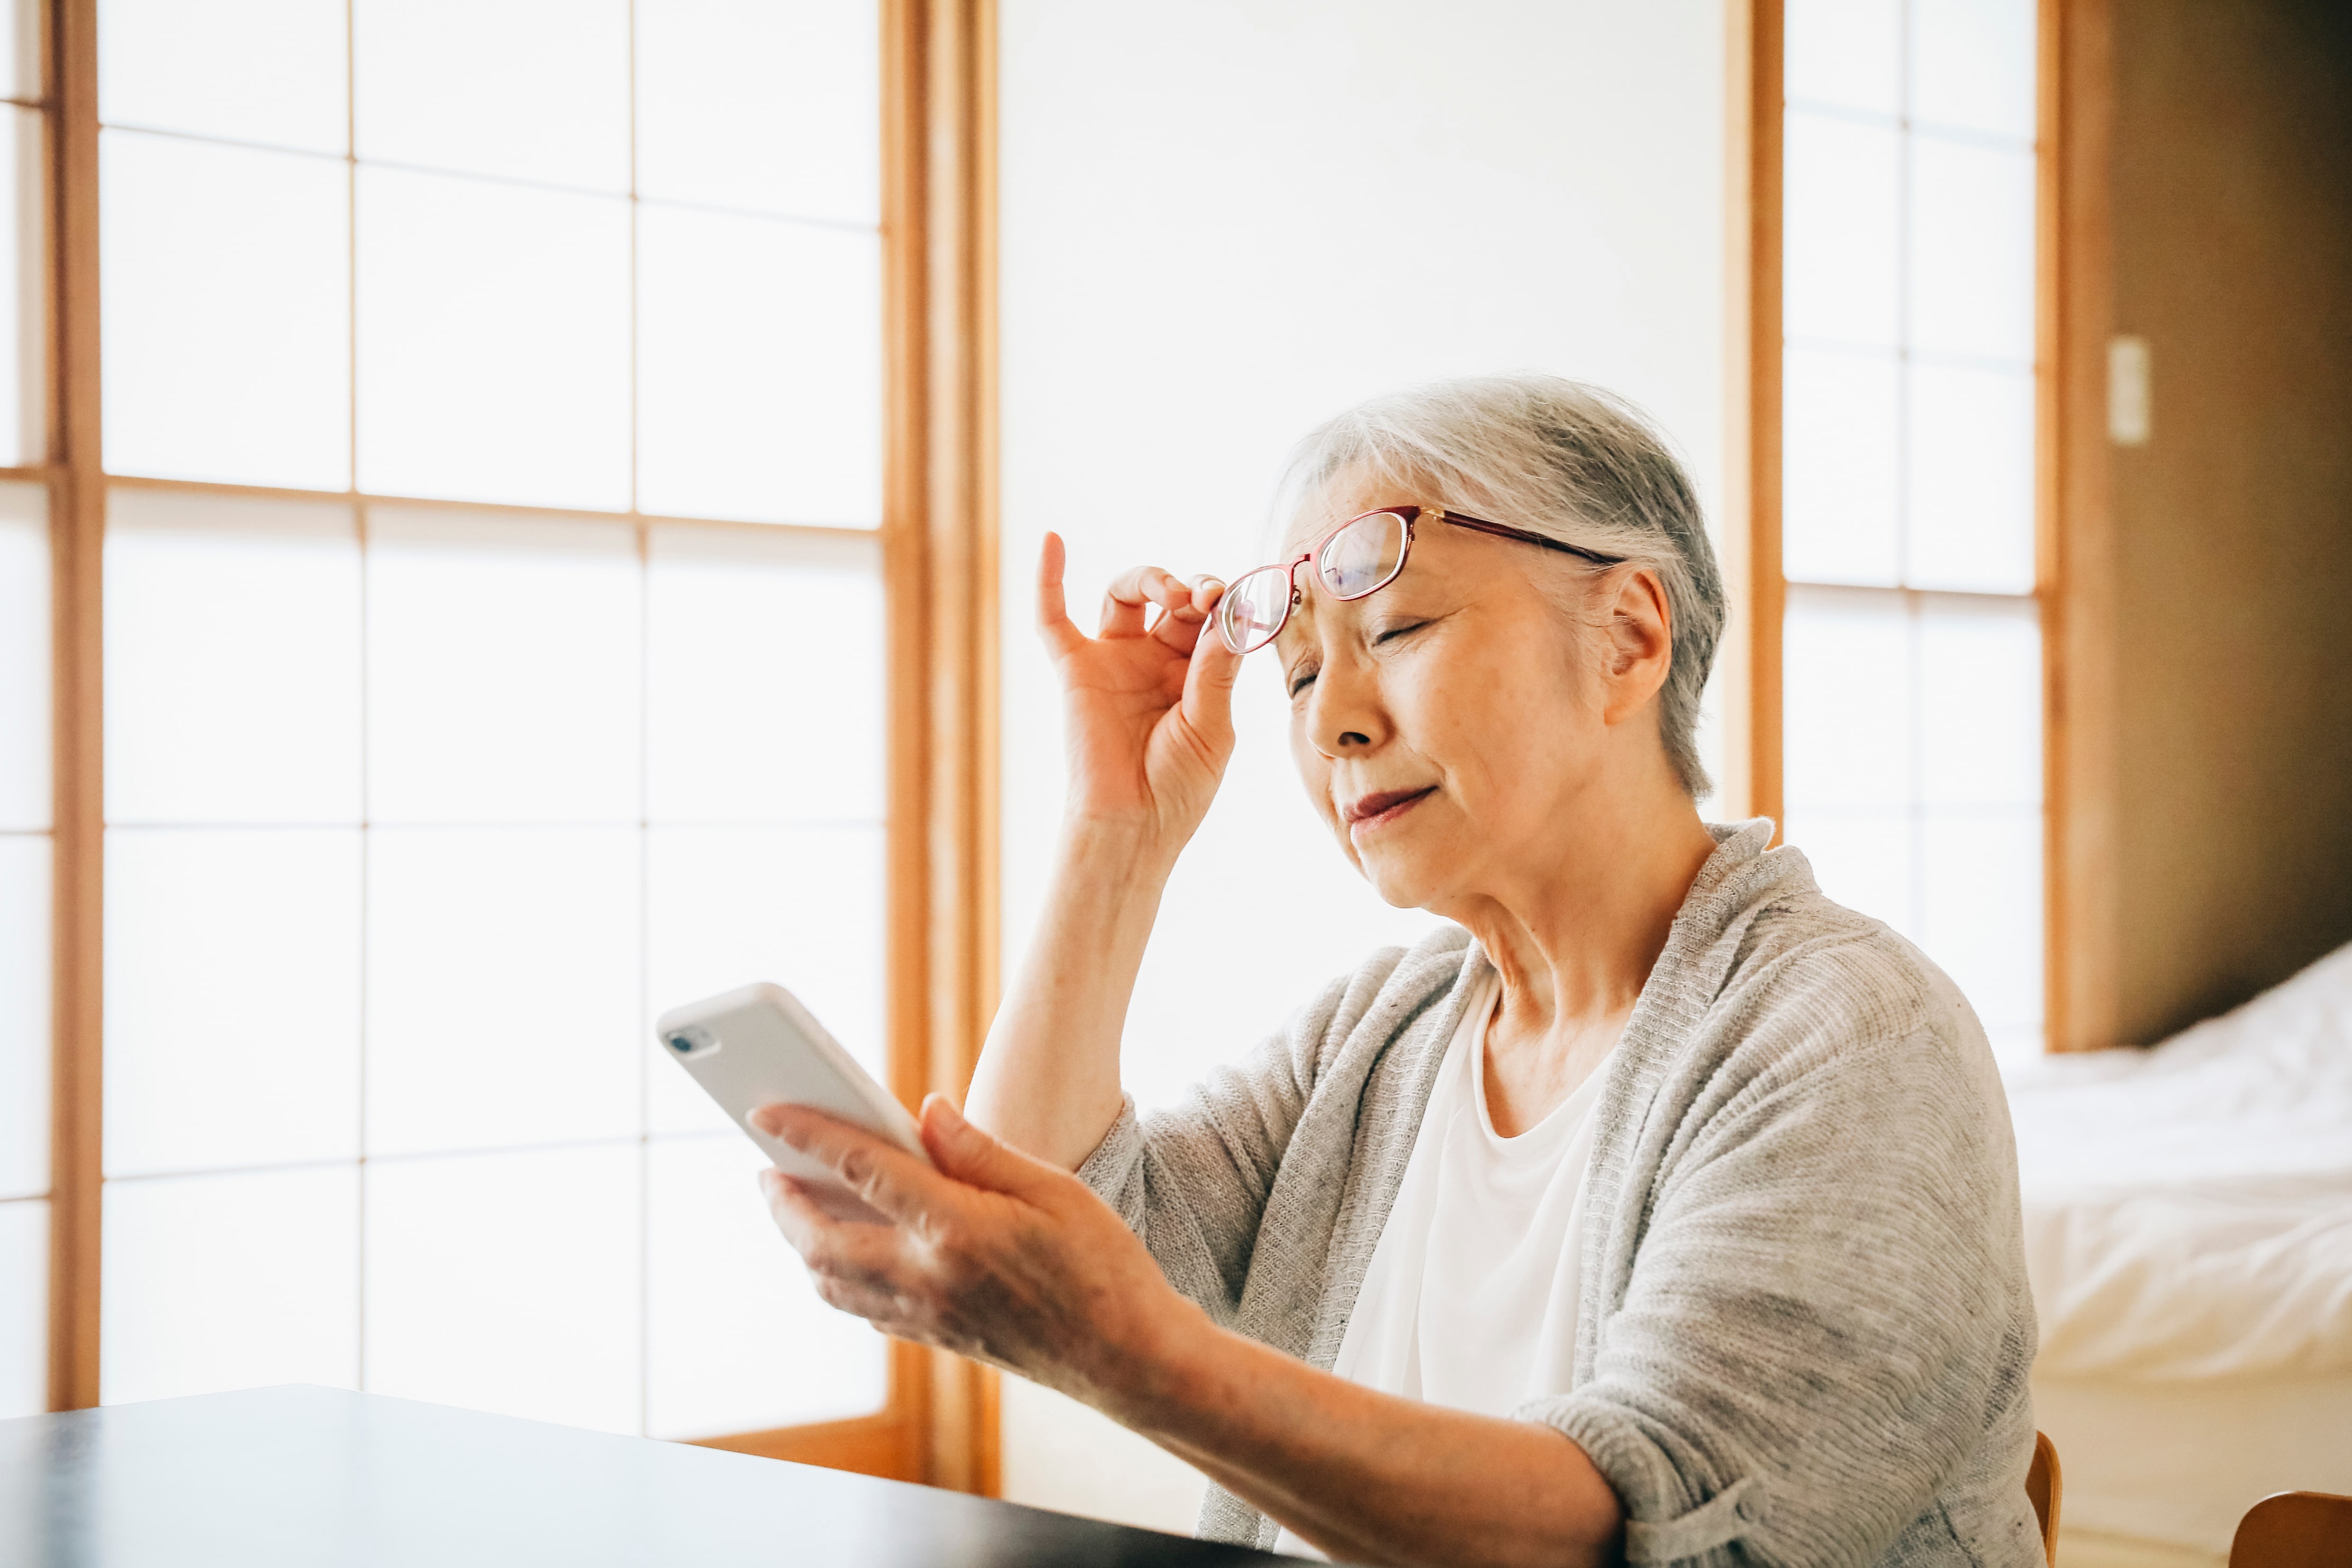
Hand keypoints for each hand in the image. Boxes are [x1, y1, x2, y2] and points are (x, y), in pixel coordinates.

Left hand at [750, 1095, 1194, 1407]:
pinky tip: (846, 1251)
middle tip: (766, 1167)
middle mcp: (928, 1279)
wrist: (1128, 1359)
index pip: (862, 1170)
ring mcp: (926, 1317)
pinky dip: (836, 1276)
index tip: (767, 1114)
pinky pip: (861, 1308)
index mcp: (957, 1230)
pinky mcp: (936, 1340)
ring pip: (831, 1284)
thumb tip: (924, 1112)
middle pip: (821, 1241)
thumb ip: (979, 1150)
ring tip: (793, 1204)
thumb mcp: (1054, 1189)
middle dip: (781, 1204)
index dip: (808, 1135)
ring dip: (800, 1243)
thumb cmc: (1103, 1267)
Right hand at [1036, 531, 1242, 856]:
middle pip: (1171, 597)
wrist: (1133, 827)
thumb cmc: (1178, 787)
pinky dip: (1049, 578)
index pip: (1212, 616)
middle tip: (1201, 599)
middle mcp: (1155, 660)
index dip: (1223, 600)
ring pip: (1126, 594)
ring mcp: (1114, 661)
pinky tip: (1053, 541)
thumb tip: (1229, 612)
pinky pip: (1053, 618)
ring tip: (1172, 594)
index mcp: (1197, 673)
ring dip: (1151, 579)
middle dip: (1192, 587)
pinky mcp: (1076, 670)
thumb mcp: (1212, 726)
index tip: (1233, 601)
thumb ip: (1216, 669)